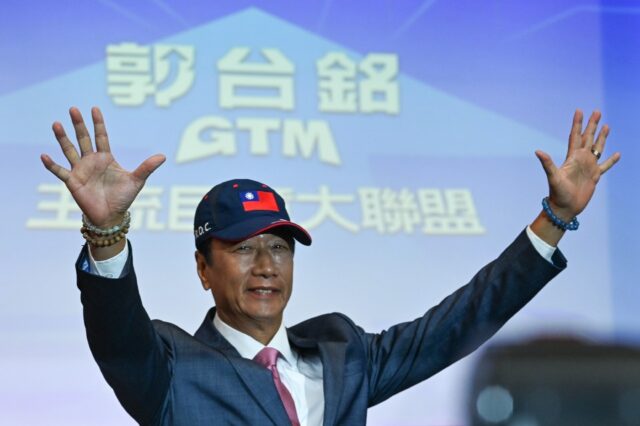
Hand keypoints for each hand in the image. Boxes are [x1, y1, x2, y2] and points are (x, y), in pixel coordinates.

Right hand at [41, 107, 165, 227]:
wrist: (111, 216)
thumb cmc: (123, 198)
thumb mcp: (136, 181)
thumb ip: (147, 168)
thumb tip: (163, 156)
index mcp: (106, 158)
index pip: (101, 136)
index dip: (98, 123)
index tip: (94, 108)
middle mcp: (91, 161)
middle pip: (84, 139)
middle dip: (79, 124)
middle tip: (73, 108)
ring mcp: (80, 170)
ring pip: (69, 150)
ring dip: (62, 138)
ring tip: (56, 124)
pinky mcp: (72, 182)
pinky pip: (60, 171)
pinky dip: (52, 165)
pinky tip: (44, 155)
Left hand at [535, 109, 620, 219]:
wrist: (564, 208)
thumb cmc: (557, 193)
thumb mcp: (553, 177)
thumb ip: (547, 163)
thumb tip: (538, 151)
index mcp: (571, 157)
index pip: (575, 136)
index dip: (577, 123)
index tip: (579, 110)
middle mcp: (580, 160)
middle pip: (588, 138)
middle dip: (592, 125)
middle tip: (597, 111)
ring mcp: (588, 168)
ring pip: (597, 148)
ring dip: (602, 138)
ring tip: (606, 126)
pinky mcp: (594, 177)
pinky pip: (605, 166)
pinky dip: (611, 160)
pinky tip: (617, 154)